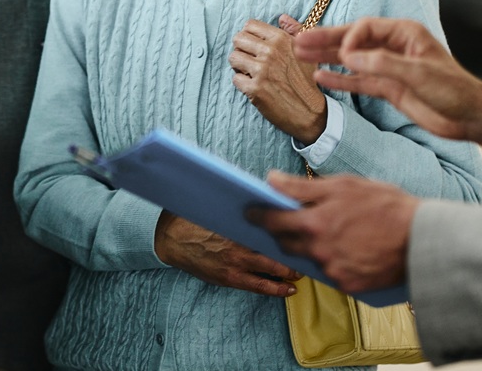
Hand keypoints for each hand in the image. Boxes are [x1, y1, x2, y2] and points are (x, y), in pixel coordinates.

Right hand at [155, 211, 301, 296]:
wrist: (171, 239)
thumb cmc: (196, 219)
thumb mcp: (219, 206)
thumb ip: (241, 204)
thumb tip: (265, 191)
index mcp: (238, 223)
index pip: (272, 225)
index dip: (291, 226)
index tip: (305, 225)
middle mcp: (240, 243)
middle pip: (278, 248)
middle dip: (297, 251)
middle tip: (310, 250)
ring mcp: (236, 263)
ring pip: (273, 269)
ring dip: (291, 271)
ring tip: (304, 271)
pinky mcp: (230, 278)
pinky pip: (259, 286)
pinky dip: (277, 288)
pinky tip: (289, 289)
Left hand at [231, 16, 326, 142]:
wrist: (310, 112)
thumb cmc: (308, 81)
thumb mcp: (307, 52)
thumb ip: (296, 30)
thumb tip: (282, 17)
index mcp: (281, 39)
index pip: (249, 25)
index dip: (249, 35)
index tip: (254, 46)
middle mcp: (270, 52)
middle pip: (237, 39)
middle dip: (242, 49)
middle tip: (250, 60)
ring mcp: (261, 71)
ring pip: (233, 58)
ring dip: (239, 66)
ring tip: (251, 72)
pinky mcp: (254, 89)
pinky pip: (235, 78)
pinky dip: (242, 83)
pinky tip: (254, 86)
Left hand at [256, 172, 416, 293]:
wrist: (423, 239)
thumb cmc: (386, 205)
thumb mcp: (344, 185)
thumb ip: (302, 186)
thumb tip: (270, 180)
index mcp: (315, 223)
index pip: (273, 220)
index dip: (257, 215)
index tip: (248, 212)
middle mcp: (319, 251)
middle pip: (286, 243)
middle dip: (282, 232)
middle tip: (285, 221)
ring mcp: (332, 271)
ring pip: (308, 259)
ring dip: (309, 247)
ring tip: (324, 233)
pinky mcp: (348, 286)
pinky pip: (329, 273)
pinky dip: (332, 261)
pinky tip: (346, 248)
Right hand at [293, 17, 481, 160]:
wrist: (470, 117)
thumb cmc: (453, 89)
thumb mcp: (418, 74)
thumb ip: (382, 64)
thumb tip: (348, 56)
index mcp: (405, 33)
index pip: (365, 28)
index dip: (349, 38)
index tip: (343, 55)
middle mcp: (394, 47)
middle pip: (353, 40)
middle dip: (325, 41)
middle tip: (297, 42)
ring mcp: (390, 68)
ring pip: (352, 60)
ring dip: (327, 58)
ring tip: (300, 56)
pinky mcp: (389, 88)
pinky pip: (359, 81)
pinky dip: (340, 79)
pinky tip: (320, 77)